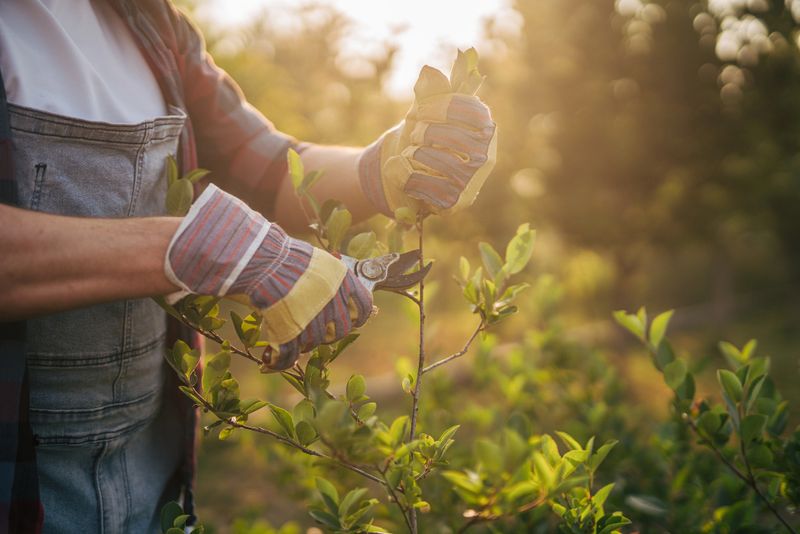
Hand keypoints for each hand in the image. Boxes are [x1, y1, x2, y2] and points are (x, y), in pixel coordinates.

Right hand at [164, 184, 372, 368]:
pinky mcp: (289, 331)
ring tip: (288, 336)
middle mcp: (331, 301)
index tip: (350, 319)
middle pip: (339, 330)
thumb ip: (331, 280)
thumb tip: (346, 298)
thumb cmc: (281, 255)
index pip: (365, 308)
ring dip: (301, 343)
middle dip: (327, 332)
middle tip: (312, 328)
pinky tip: (269, 361)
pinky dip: (278, 361)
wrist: (257, 258)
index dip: (357, 317)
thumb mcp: (316, 261)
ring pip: (313, 343)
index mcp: (341, 280)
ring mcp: (311, 319)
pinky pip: (288, 355)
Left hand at [358, 51, 496, 216]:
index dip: (437, 108)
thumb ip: (429, 92)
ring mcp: (472, 181)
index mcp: (486, 127)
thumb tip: (429, 71)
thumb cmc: (421, 141)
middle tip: (416, 136)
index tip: (419, 112)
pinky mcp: (455, 203)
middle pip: (449, 135)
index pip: (467, 110)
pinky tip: (402, 170)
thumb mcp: (424, 113)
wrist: (404, 177)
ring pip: (433, 159)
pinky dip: (402, 173)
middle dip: (423, 132)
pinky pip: (420, 182)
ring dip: (412, 154)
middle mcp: (486, 155)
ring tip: (412, 155)